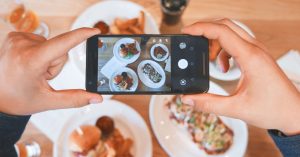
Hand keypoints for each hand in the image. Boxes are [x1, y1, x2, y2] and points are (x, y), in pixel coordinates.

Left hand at [0, 28, 101, 114]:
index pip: (63, 44)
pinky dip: (39, 53)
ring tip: (32, 71)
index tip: (95, 31)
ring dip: (47, 59)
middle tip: (41, 77)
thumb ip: (75, 99)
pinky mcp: (15, 36)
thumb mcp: (48, 101)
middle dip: (56, 64)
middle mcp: (22, 46)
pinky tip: (28, 63)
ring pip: (51, 45)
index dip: (81, 36)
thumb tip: (97, 98)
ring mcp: (17, 39)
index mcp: (31, 61)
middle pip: (59, 49)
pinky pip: (40, 41)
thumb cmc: (19, 100)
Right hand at [181, 19, 299, 134]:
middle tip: (191, 40)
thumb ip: (209, 104)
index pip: (222, 32)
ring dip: (215, 41)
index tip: (187, 32)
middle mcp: (255, 50)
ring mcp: (257, 51)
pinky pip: (236, 43)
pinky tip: (223, 66)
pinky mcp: (257, 56)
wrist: (293, 113)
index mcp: (250, 57)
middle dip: (205, 30)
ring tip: (208, 59)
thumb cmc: (274, 109)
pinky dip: (223, 50)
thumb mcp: (236, 108)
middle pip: (226, 25)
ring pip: (231, 33)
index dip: (201, 28)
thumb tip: (188, 99)